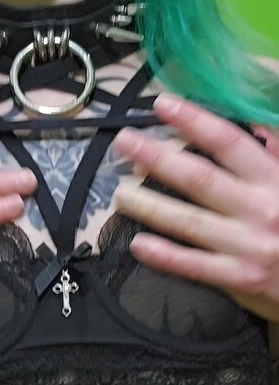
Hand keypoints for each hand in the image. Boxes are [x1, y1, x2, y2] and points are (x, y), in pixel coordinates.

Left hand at [113, 93, 278, 321]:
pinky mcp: (240, 278)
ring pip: (190, 222)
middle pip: (200, 179)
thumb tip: (249, 122)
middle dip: (158, 158)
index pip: (229, 142)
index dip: (194, 121)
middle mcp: (259, 209)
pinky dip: (165, 256)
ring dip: (150, 206)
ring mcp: (248, 246)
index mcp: (274, 179)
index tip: (162, 105)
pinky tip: (139, 245)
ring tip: (121, 194)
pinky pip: (195, 266)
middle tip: (125, 142)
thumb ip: (275, 151)